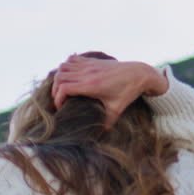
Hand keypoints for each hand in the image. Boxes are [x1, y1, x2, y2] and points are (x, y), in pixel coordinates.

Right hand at [52, 56, 168, 127]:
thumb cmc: (128, 92)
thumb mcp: (117, 109)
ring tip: (62, 88)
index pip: (64, 88)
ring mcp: (89, 65)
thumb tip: (100, 135)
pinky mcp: (93, 60)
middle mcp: (88, 73)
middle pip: (60, 77)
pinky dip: (67, 66)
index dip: (57, 98)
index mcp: (91, 85)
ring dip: (59, 77)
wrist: (138, 74)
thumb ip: (107, 122)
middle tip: (59, 100)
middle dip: (55, 89)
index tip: (61, 107)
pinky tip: (70, 75)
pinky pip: (73, 59)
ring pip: (64, 66)